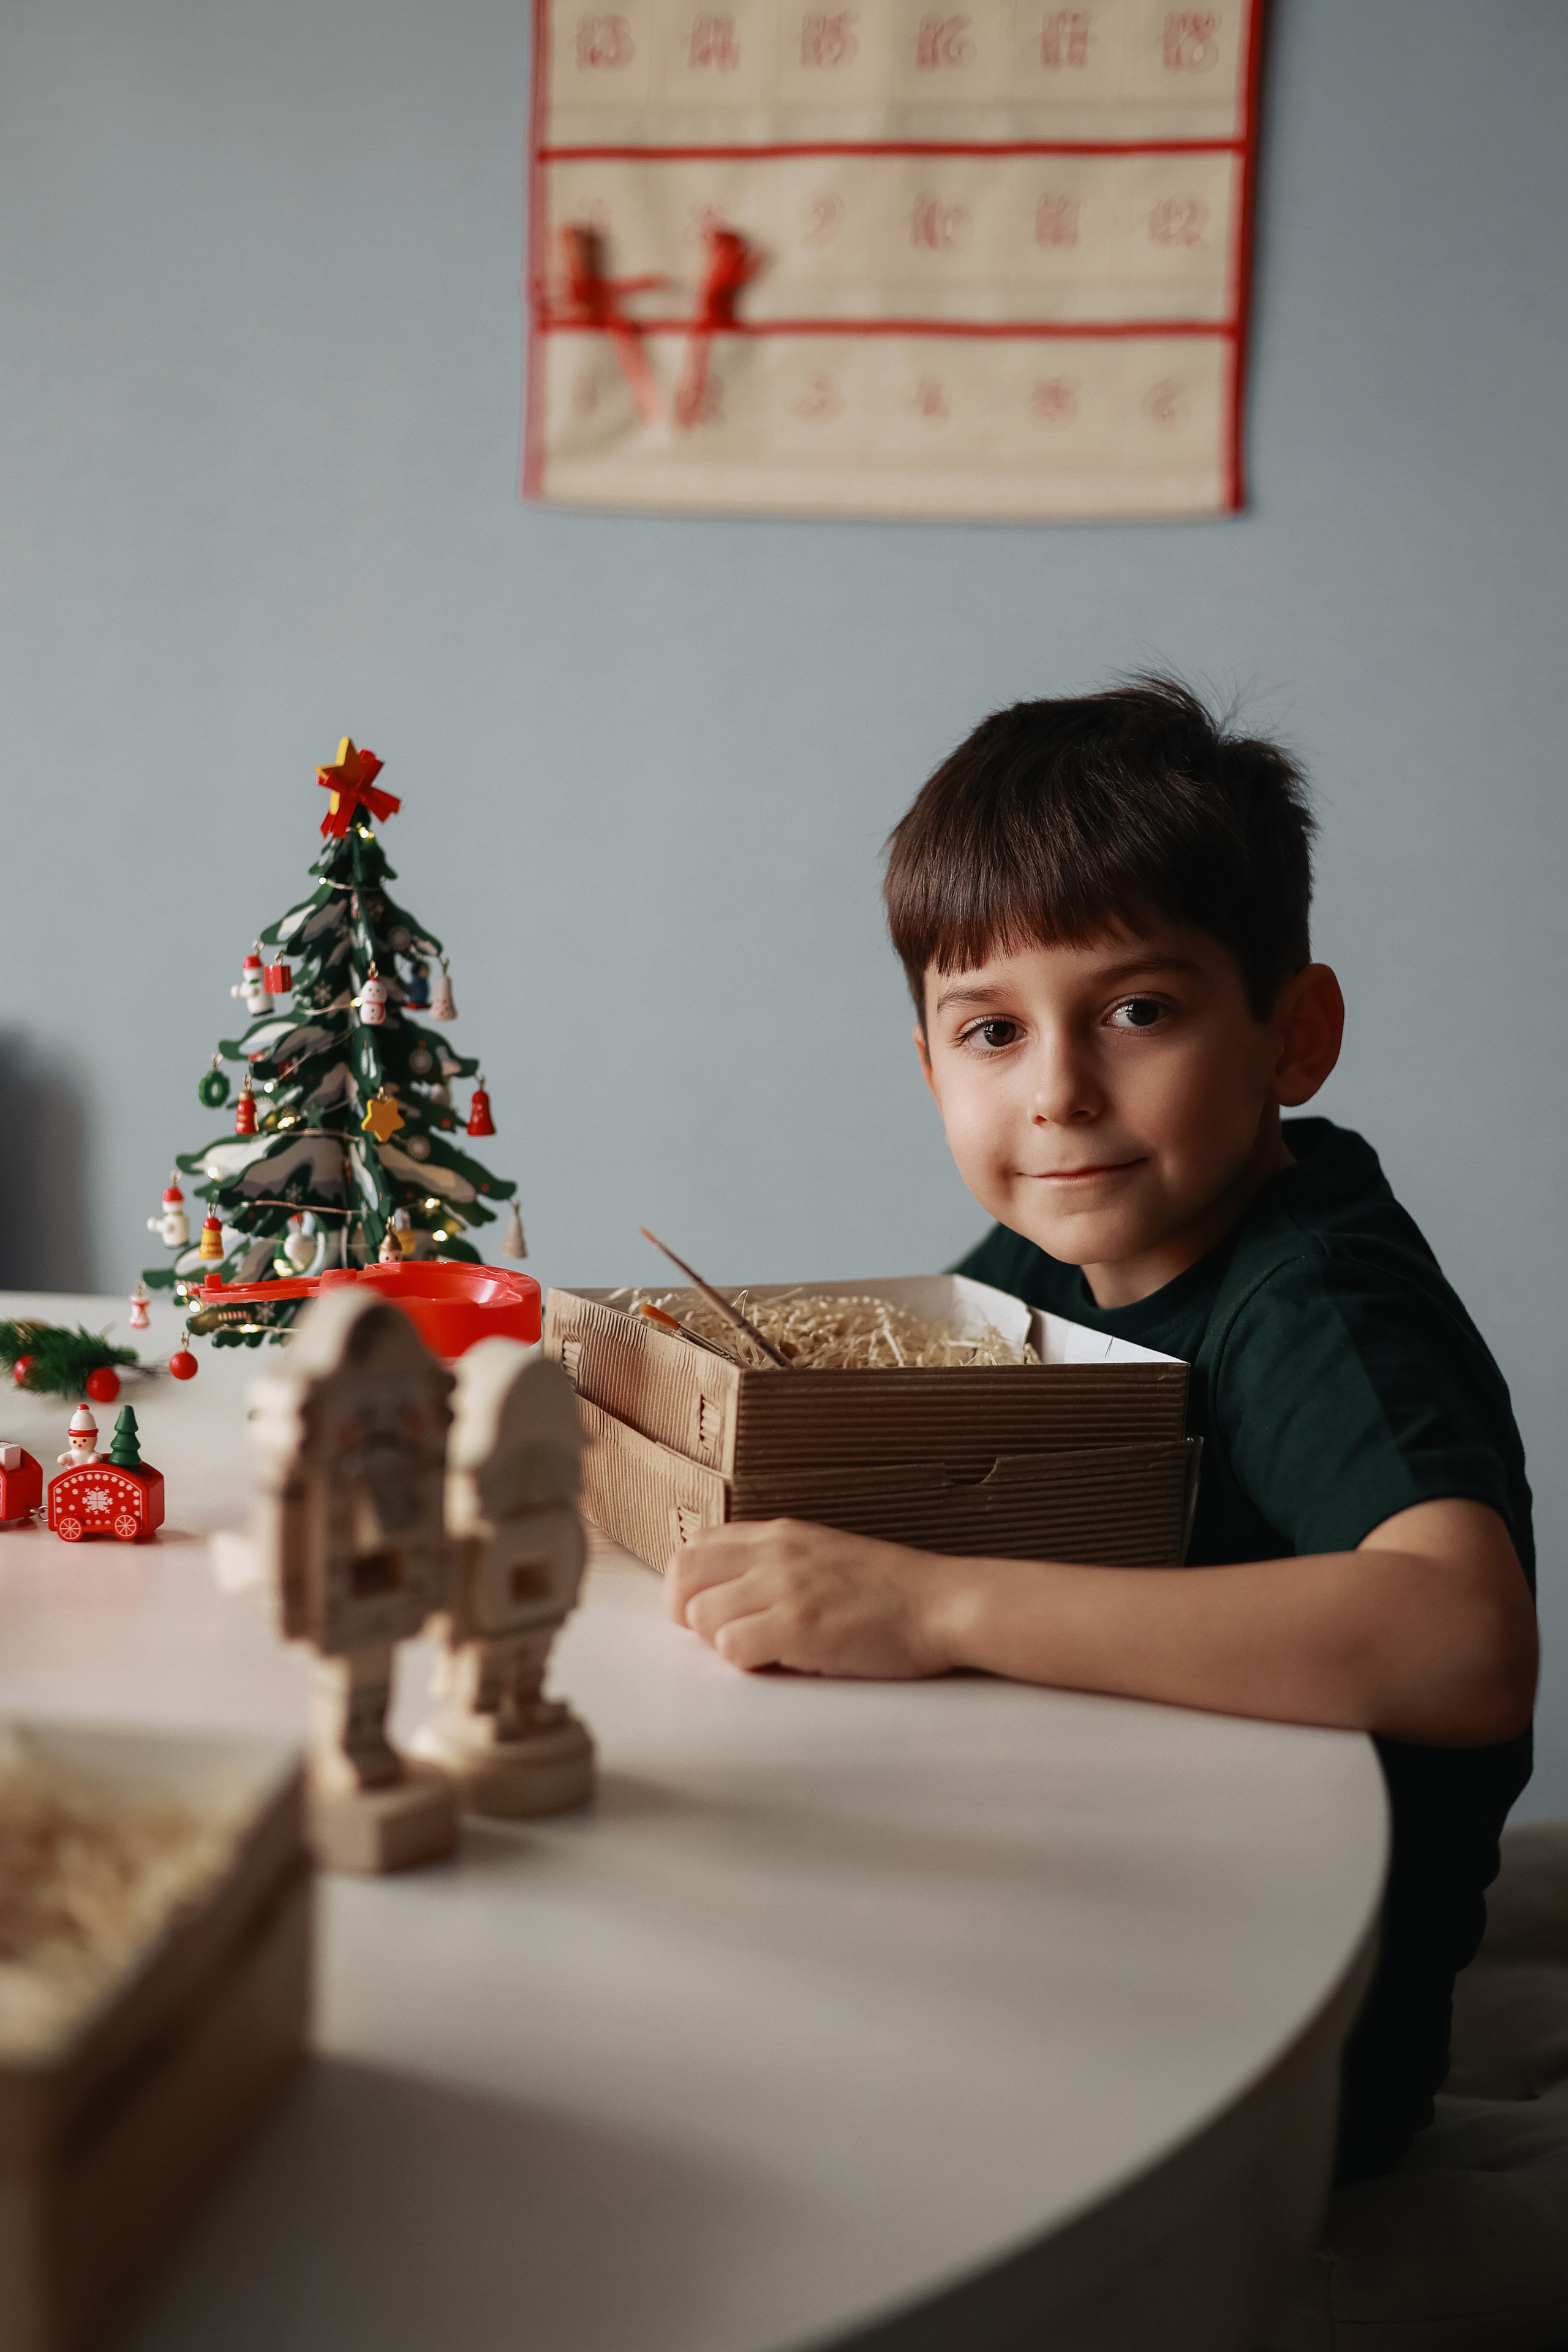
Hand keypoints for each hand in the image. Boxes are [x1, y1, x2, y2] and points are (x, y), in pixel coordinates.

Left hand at [665, 1520, 956, 1678]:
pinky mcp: (798, 1627)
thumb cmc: (889, 1590)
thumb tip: (724, 1587)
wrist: (941, 1604)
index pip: (696, 1546)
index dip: (689, 1584)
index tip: (706, 1608)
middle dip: (688, 1612)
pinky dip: (746, 1662)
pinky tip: (780, 1659)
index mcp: (779, 1533)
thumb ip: (774, 1560)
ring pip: (703, 1617)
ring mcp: (786, 1588)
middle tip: (717, 1635)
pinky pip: (733, 1648)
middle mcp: (775, 1553)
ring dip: (722, 1641)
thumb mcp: (823, 1552)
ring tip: (762, 1647)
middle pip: (683, 1576)